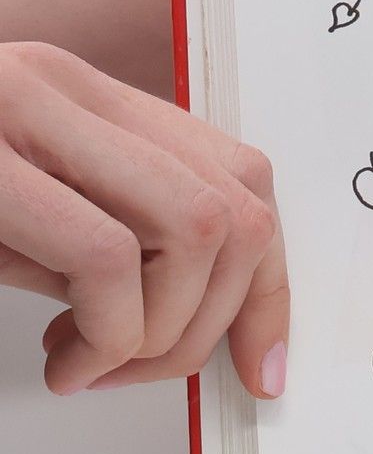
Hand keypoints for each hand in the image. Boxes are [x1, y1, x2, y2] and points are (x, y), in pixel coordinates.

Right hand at [0, 42, 287, 395]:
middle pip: (234, 211)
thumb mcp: (24, 228)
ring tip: (93, 363)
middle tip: (143, 367)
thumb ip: (118, 250)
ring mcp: (22, 107)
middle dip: (211, 322)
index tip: (263, 364)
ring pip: (193, 231)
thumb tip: (203, 327)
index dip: (266, 288)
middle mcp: (65, 86)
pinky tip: (66, 359)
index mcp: (88, 95)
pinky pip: (106, 256)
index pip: (239, 180)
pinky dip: (106, 333)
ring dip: (159, 333)